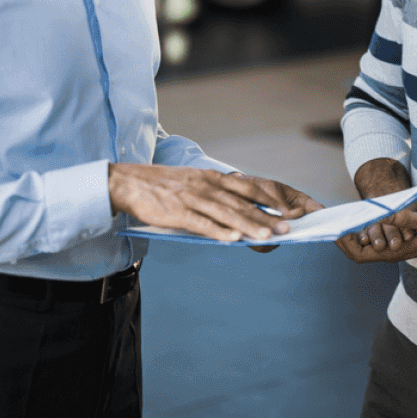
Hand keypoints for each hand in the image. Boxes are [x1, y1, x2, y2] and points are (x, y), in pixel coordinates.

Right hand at [108, 164, 322, 243]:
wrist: (130, 182)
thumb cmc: (163, 186)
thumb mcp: (194, 182)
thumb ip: (214, 193)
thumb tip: (236, 208)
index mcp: (212, 178)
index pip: (248, 188)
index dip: (268, 199)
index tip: (286, 210)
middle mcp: (207, 186)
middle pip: (242, 203)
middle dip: (266, 216)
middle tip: (286, 228)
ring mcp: (193, 199)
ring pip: (226, 214)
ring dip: (248, 226)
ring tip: (266, 236)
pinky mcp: (178, 213)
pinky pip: (202, 224)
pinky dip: (219, 232)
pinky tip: (233, 239)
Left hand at [336, 197, 416, 262]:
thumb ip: (406, 218)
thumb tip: (385, 215)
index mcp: (394, 253)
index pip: (360, 255)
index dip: (345, 245)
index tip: (335, 231)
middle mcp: (390, 252)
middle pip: (358, 251)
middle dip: (343, 239)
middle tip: (331, 222)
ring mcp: (391, 247)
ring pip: (364, 245)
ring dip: (350, 234)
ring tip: (337, 219)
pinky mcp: (395, 239)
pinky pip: (373, 237)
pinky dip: (362, 229)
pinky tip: (356, 217)